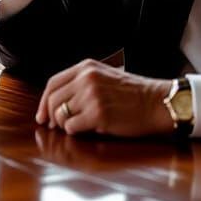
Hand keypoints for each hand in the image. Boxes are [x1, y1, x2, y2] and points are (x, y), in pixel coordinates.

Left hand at [36, 59, 171, 137]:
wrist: (157, 103)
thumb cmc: (133, 95)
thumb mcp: (105, 77)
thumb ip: (82, 83)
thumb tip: (55, 105)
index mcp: (86, 67)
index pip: (53, 83)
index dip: (44, 102)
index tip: (42, 116)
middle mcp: (86, 78)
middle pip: (53, 100)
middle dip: (51, 117)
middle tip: (55, 128)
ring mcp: (92, 95)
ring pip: (60, 115)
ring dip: (66, 125)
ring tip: (80, 126)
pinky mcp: (98, 114)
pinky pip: (72, 127)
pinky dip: (76, 132)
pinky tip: (90, 129)